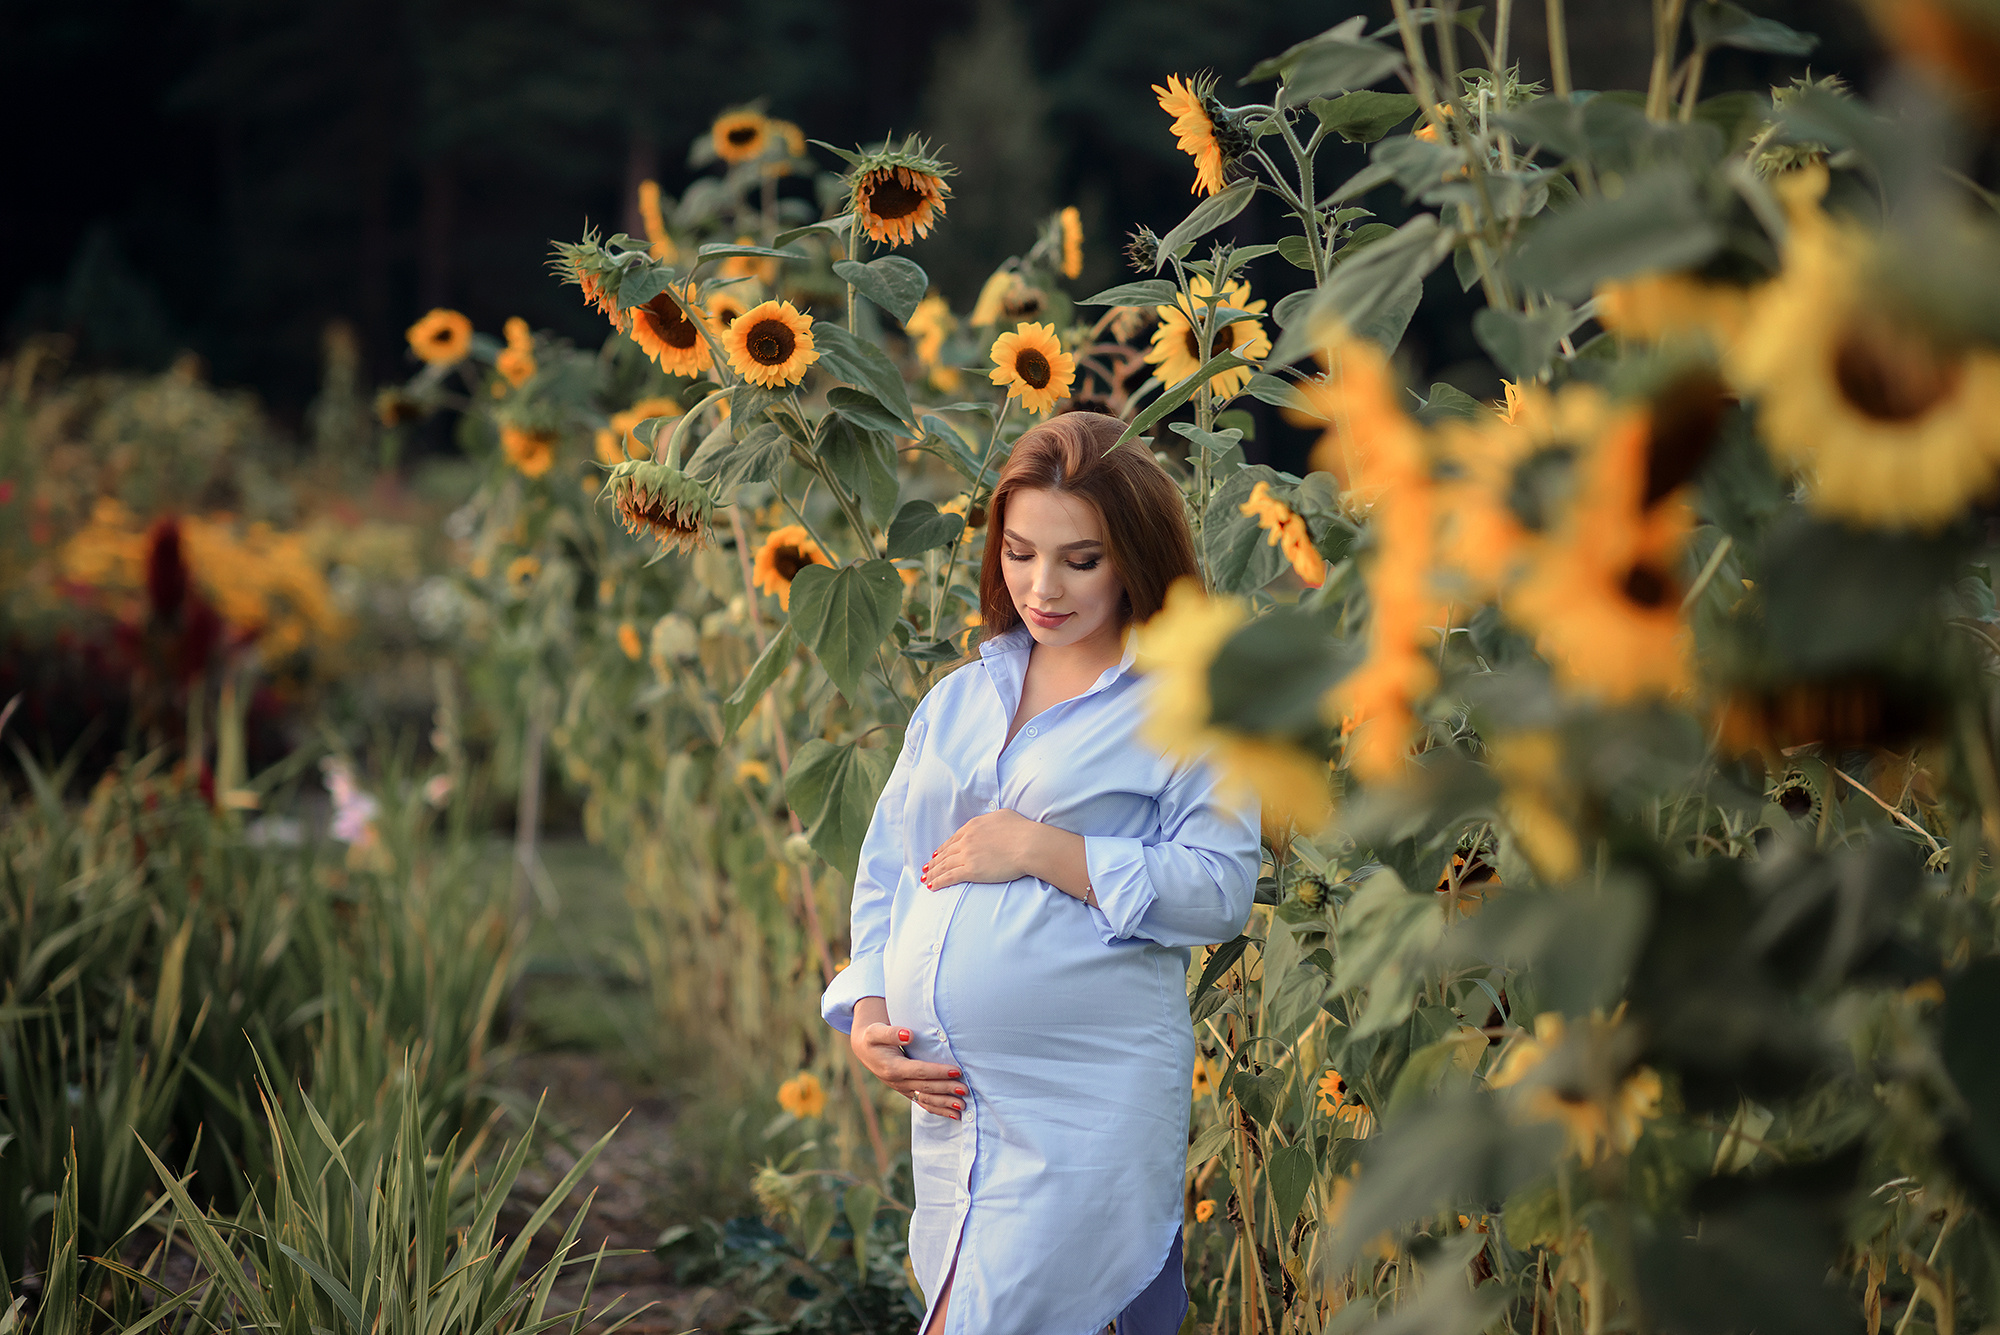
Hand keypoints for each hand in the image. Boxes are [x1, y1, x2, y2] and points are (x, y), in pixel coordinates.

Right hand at [851, 1020, 966, 1118]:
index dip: (938, 1072)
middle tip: (965, 1090)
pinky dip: (938, 1109)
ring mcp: (903, 1089)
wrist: (864, 1049)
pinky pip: (924, 1103)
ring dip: (944, 1104)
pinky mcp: (907, 1091)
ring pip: (926, 1099)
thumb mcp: (876, 1032)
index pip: (919, 1071)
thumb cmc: (873, 1037)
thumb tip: (908, 1035)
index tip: (956, 1071)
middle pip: (926, 1088)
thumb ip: (891, 1033)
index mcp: (892, 1068)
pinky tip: (953, 1114)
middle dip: (946, 1090)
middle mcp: (898, 1082)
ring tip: (962, 1106)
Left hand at [922, 809, 1046, 890]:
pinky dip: (938, 882)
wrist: (1029, 844)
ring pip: (944, 865)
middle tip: (926, 868)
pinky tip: (932, 886)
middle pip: (945, 853)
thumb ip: (991, 819)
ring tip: (925, 879)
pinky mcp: (971, 871)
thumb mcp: (1003, 815)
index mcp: (973, 826)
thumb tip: (990, 822)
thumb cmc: (1022, 829)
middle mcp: (966, 840)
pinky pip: (950, 877)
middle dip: (934, 862)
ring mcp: (967, 855)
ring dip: (933, 873)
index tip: (937, 854)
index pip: (953, 839)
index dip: (943, 848)